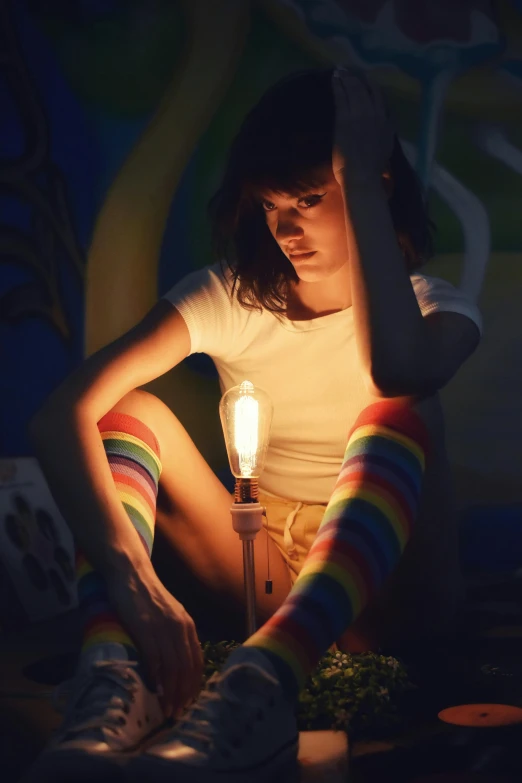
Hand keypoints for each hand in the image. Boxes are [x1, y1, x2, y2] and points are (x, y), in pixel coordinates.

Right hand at [106, 567, 202, 717]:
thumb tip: (176, 663)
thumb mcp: (169, 615)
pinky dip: (156, 676)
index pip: (196, 660)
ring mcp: (162, 627)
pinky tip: (155, 690)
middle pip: (186, 667)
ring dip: (170, 691)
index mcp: (187, 625)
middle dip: (183, 693)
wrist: (131, 574)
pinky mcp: (144, 627)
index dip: (193, 684)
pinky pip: (154, 657)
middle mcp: (179, 627)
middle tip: (177, 713)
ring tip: (167, 709)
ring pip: (172, 666)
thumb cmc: (147, 596)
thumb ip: (175, 635)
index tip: (188, 702)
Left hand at [331, 66, 394, 186]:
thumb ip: (387, 132)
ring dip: (346, 79)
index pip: (379, 98)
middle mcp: (375, 115)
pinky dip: (338, 87)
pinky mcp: (345, 120)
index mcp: (385, 123)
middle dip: (357, 78)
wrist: (362, 176)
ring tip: (340, 71)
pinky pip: (341, 98)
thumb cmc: (373, 169)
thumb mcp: (387, 147)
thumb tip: (387, 122)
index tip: (366, 80)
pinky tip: (334, 79)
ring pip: (353, 91)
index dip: (371, 86)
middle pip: (366, 90)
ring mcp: (359, 116)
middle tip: (348, 70)